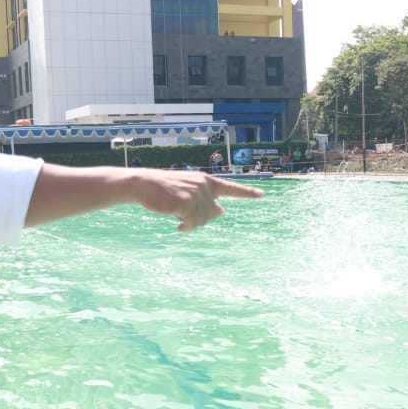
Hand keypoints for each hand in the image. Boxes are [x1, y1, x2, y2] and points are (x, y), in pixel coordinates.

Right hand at [132, 171, 262, 231]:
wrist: (145, 183)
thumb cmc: (166, 189)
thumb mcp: (189, 192)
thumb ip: (206, 200)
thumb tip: (221, 211)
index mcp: (207, 181)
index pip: (231, 188)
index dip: (247, 193)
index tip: (262, 194)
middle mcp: (205, 186)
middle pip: (213, 213)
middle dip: (199, 218)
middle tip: (184, 214)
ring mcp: (196, 193)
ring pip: (203, 220)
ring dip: (191, 223)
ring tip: (178, 215)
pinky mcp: (186, 202)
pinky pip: (192, 223)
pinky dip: (186, 227)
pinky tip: (178, 226)